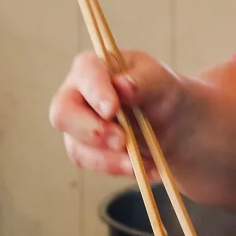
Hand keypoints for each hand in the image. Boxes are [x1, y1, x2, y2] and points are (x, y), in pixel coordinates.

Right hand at [48, 50, 187, 177]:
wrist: (173, 126)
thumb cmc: (163, 94)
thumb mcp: (163, 83)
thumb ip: (144, 81)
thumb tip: (122, 85)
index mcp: (95, 66)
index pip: (85, 72)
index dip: (95, 91)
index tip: (112, 109)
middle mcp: (77, 94)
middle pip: (62, 113)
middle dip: (92, 131)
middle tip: (122, 141)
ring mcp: (78, 125)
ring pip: (77, 147)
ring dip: (110, 159)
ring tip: (145, 163)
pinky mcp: (85, 150)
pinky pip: (93, 165)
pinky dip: (119, 169)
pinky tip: (145, 169)